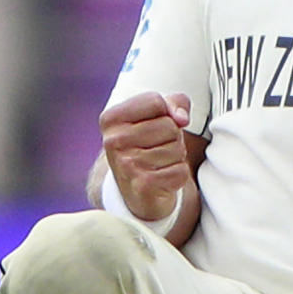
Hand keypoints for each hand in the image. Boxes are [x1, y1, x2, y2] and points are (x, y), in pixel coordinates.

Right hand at [99, 92, 193, 221]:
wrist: (136, 192)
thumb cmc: (149, 145)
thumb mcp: (157, 116)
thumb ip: (175, 103)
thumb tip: (182, 119)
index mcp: (111, 119)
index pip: (155, 101)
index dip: (165, 113)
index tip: (152, 126)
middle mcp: (113, 141)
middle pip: (169, 125)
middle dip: (172, 137)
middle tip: (156, 149)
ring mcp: (126, 165)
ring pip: (177, 148)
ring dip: (176, 156)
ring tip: (158, 164)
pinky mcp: (143, 186)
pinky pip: (181, 170)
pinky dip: (178, 175)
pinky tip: (162, 179)